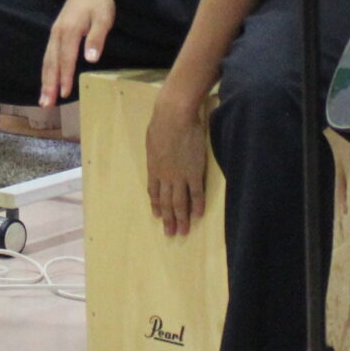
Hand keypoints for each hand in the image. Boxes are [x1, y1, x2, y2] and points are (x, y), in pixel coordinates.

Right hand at [40, 0, 116, 107]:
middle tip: (46, 104)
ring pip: (47, 61)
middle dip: (48, 85)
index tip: (64, 94)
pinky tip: (47, 83)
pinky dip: (46, 72)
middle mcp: (57, 34)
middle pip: (51, 63)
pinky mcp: (54, 35)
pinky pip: (48, 56)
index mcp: (69, 31)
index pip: (66, 59)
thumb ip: (97, 38)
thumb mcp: (104, 18)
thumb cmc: (98, 3)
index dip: (65, 77)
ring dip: (45, 81)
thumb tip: (91, 59)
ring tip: (43, 100)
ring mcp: (54, 34)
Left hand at [145, 93, 209, 236]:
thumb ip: (155, 151)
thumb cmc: (161, 122)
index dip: (156, 205)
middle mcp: (165, 176)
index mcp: (153, 168)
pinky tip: (198, 215)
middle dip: (168, 219)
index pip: (154, 192)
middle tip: (170, 234)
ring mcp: (180, 175)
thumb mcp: (151, 140)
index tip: (158, 216)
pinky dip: (197, 205)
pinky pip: (196, 193)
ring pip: (180, 202)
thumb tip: (157, 153)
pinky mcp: (195, 172)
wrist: (174, 117)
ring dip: (181, 219)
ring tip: (183, 232)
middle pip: (166, 202)